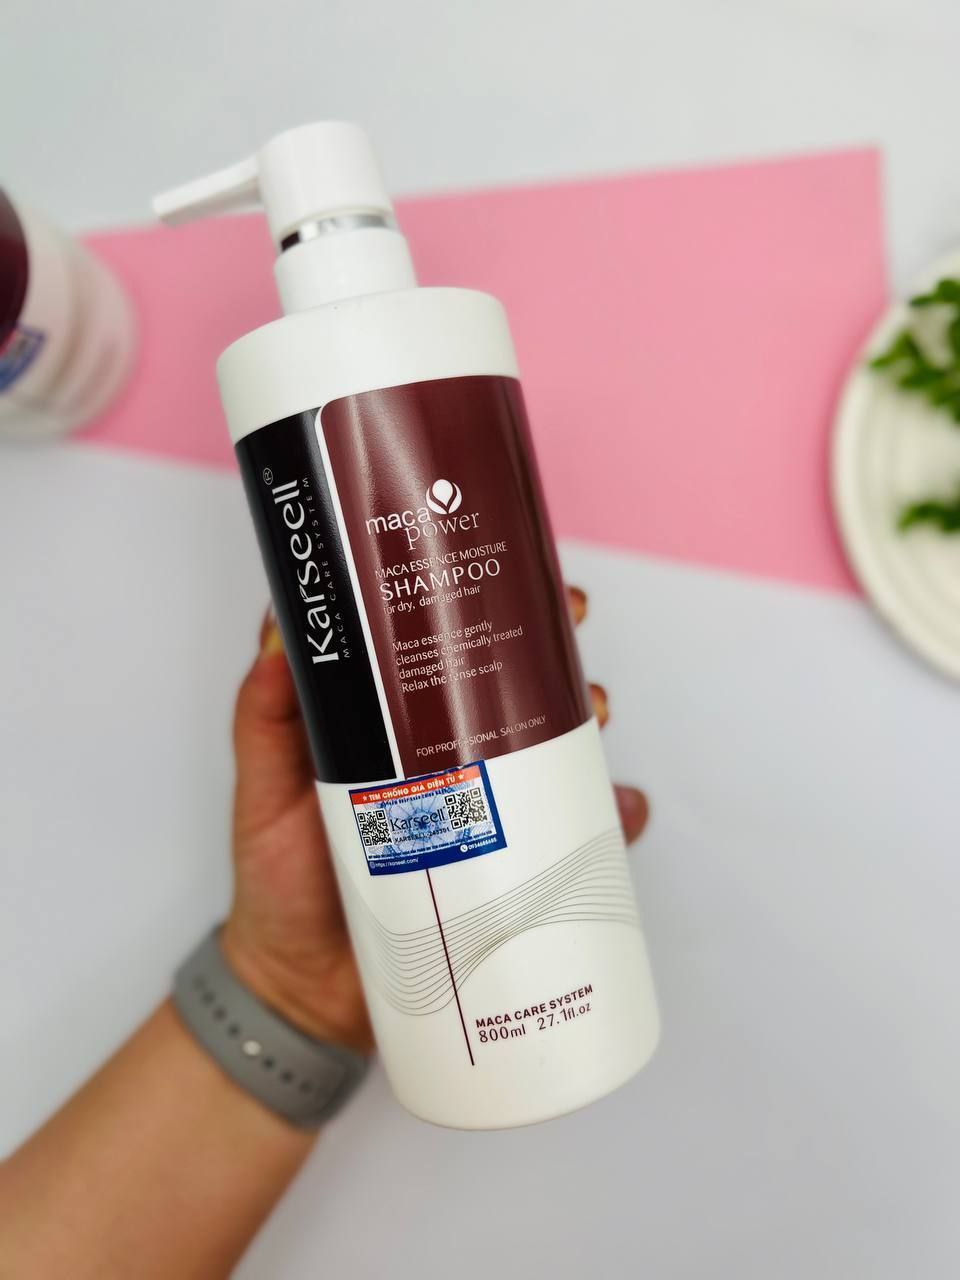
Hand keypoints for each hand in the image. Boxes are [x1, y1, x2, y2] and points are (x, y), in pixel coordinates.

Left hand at [220, 587, 649, 1053]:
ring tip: (591, 721)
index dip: (484, 607)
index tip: (510, 573)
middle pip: (515, 693)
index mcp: (398, 732)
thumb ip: (263, 723)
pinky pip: (578, 843)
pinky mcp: (512, 877)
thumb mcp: (262, 794)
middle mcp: (451, 763)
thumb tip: (277, 638)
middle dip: (553, 656)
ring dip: (586, 727)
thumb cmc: (279, 884)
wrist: (303, 995)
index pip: (448, 652)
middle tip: (568, 636)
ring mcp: (487, 819)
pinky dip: (612, 824)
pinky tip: (622, 812)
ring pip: (556, 754)